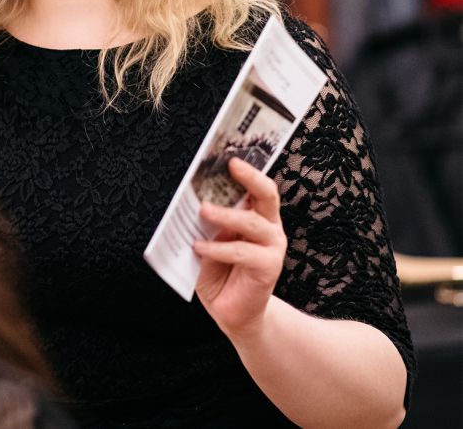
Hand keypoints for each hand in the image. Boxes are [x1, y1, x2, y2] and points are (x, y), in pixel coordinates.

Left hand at [193, 158, 286, 340]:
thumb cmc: (219, 272)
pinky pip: (242, 251)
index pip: (258, 187)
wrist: (233, 313)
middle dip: (250, 178)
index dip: (249, 169)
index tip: (231, 155)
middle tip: (229, 166)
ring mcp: (272, 247)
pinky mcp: (268, 267)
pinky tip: (199, 247)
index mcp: (257, 217)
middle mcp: (269, 228)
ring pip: (252, 222)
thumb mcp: (209, 241)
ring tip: (203, 211)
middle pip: (267, 195)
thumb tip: (195, 202)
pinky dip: (218, 248)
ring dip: (225, 214)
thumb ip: (208, 223)